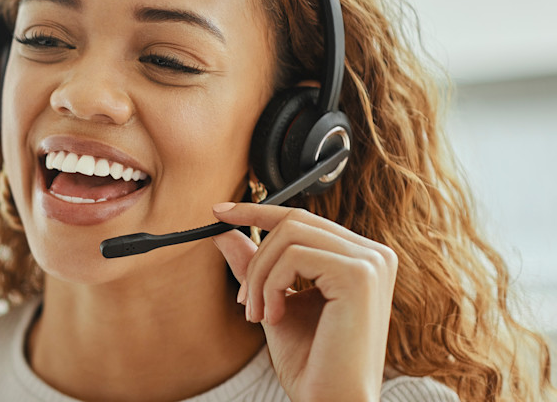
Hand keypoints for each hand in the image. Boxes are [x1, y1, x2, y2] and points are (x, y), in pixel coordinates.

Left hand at [210, 202, 397, 401]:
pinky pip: (294, 256)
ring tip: (259, 314)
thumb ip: (254, 263)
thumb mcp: (273, 300)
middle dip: (256, 259)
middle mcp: (374, 254)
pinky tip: (275, 317)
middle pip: (293, 221)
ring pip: (289, 235)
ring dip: (260, 276)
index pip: (302, 218)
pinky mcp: (360, 274)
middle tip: (244, 301)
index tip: (220, 214)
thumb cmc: (310, 361)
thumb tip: (223, 229)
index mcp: (360, 258)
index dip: (258, 211)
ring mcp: (371, 262)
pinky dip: (271, 286)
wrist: (331, 400)